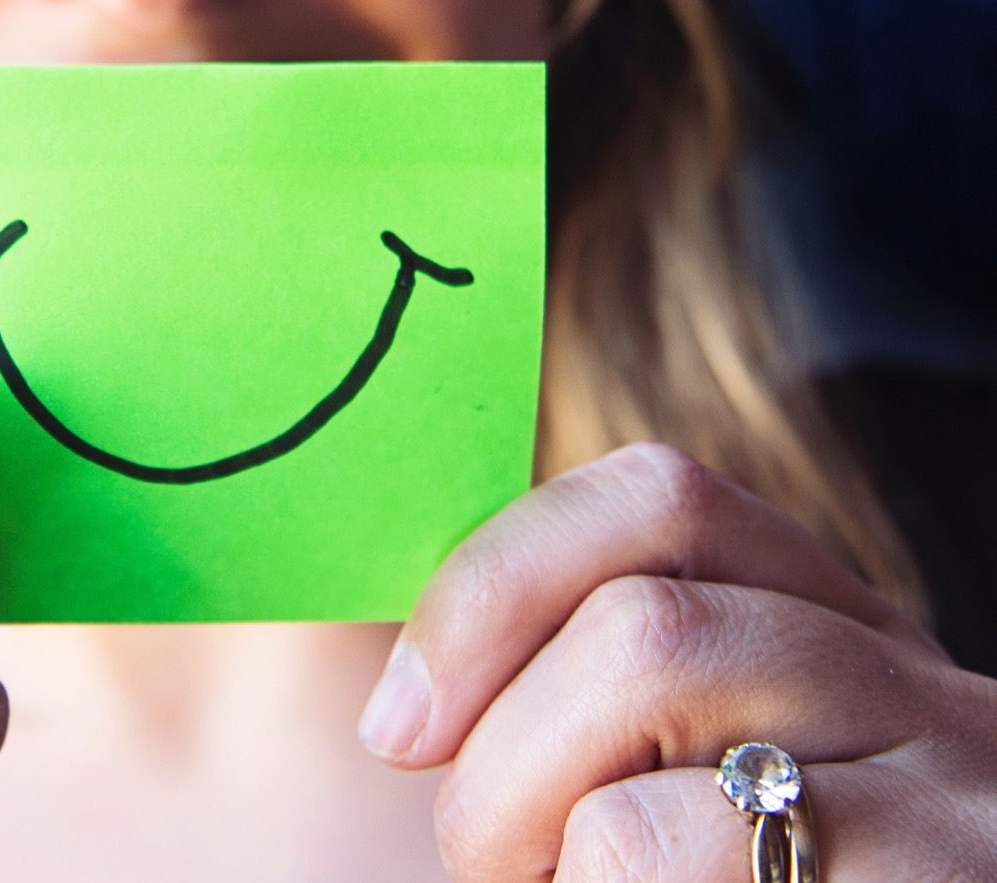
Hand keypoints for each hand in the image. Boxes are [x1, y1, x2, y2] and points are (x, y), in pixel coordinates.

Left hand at [359, 443, 996, 879]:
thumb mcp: (669, 783)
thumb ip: (574, 689)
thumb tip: (399, 676)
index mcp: (822, 628)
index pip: (658, 497)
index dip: (492, 587)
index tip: (400, 726)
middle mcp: (904, 680)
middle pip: (636, 613)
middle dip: (498, 757)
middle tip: (480, 863)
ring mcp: (952, 782)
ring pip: (651, 677)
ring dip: (527, 822)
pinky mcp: (948, 873)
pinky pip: (666, 839)